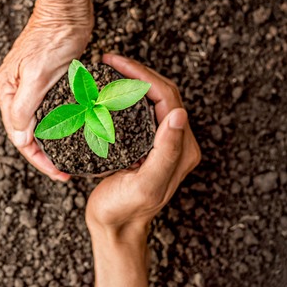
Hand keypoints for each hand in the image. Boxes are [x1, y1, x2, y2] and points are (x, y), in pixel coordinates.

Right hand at [0, 0, 92, 181]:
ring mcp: (29, 87)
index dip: (38, 158)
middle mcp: (14, 92)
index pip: (18, 136)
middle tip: (65, 172)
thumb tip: (19, 138)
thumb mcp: (36, 75)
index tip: (58, 173)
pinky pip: (50, 112)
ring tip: (70, 160)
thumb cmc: (52, 37)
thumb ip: (24, 107)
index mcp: (6, 91)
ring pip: (39, 124)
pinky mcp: (46, 82)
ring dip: (53, 143)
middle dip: (44, 155)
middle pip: (27, 133)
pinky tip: (72, 135)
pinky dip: (59, 126)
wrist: (67, 10)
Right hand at [86, 54, 200, 286]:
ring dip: (131, 80)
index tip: (115, 63)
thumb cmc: (125, 209)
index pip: (167, 96)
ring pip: (150, 99)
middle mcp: (174, 141)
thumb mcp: (146, 184)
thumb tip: (179, 113)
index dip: (142, 75)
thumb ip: (165, 151)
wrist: (113, 227)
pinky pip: (139, 110)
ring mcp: (159, 141)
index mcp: (181, 147)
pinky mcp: (144, 144)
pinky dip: (124, 95)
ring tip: (107, 69)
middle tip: (109, 60)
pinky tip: (106, 91)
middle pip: (161, 92)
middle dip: (136, 71)